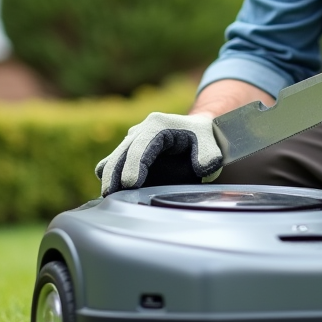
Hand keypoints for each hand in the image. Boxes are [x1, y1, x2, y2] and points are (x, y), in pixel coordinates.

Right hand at [95, 112, 222, 196]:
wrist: (198, 132)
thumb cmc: (205, 138)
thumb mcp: (212, 145)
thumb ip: (209, 156)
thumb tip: (201, 168)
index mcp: (159, 124)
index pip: (142, 144)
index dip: (134, 164)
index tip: (130, 183)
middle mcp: (142, 129)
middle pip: (122, 151)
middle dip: (115, 173)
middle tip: (111, 195)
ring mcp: (133, 140)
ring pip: (113, 158)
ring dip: (109, 176)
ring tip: (108, 197)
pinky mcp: (129, 151)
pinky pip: (113, 163)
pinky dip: (111, 176)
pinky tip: (113, 193)